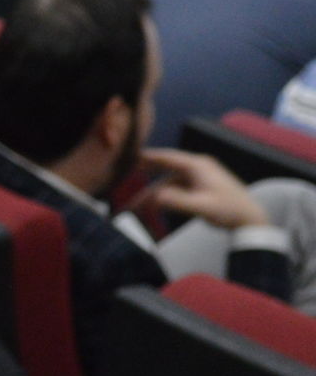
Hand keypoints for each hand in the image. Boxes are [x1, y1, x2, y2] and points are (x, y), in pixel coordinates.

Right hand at [141, 149, 269, 228]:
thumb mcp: (201, 207)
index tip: (130, 157)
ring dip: (154, 194)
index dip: (148, 157)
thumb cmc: (228, 211)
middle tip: (126, 177)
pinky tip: (155, 207)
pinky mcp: (201, 187)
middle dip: (146, 177)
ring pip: (169, 182)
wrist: (249, 219)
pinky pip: (177, 189)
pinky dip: (165, 196)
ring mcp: (200, 177)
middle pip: (165, 170)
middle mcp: (198, 168)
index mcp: (198, 166)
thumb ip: (177, 201)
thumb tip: (154, 197)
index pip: (168, 157)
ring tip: (137, 208)